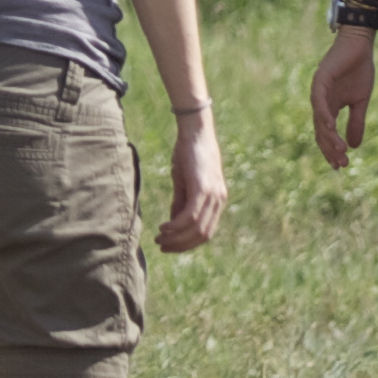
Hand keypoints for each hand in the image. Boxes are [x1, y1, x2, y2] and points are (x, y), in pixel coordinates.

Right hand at [160, 118, 229, 254]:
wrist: (195, 131)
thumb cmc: (188, 154)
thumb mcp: (184, 182)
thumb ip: (181, 203)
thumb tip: (175, 225)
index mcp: (216, 201)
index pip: (205, 232)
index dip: (187, 243)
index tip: (169, 246)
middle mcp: (219, 201)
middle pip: (202, 235)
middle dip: (181, 245)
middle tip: (162, 246)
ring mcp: (213, 195)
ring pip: (196, 228)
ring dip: (176, 238)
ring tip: (159, 238)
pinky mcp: (204, 189)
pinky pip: (191, 216)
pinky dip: (176, 226)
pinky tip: (164, 227)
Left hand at [307, 29, 377, 167]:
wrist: (360, 45)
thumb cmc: (359, 70)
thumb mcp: (360, 101)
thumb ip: (356, 122)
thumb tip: (355, 146)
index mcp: (329, 107)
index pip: (326, 133)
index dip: (332, 150)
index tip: (341, 165)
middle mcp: (320, 101)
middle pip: (321, 131)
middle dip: (330, 149)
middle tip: (341, 163)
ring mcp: (318, 90)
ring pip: (319, 120)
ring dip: (328, 136)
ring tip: (340, 150)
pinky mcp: (320, 79)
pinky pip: (318, 101)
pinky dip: (323, 115)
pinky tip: (331, 127)